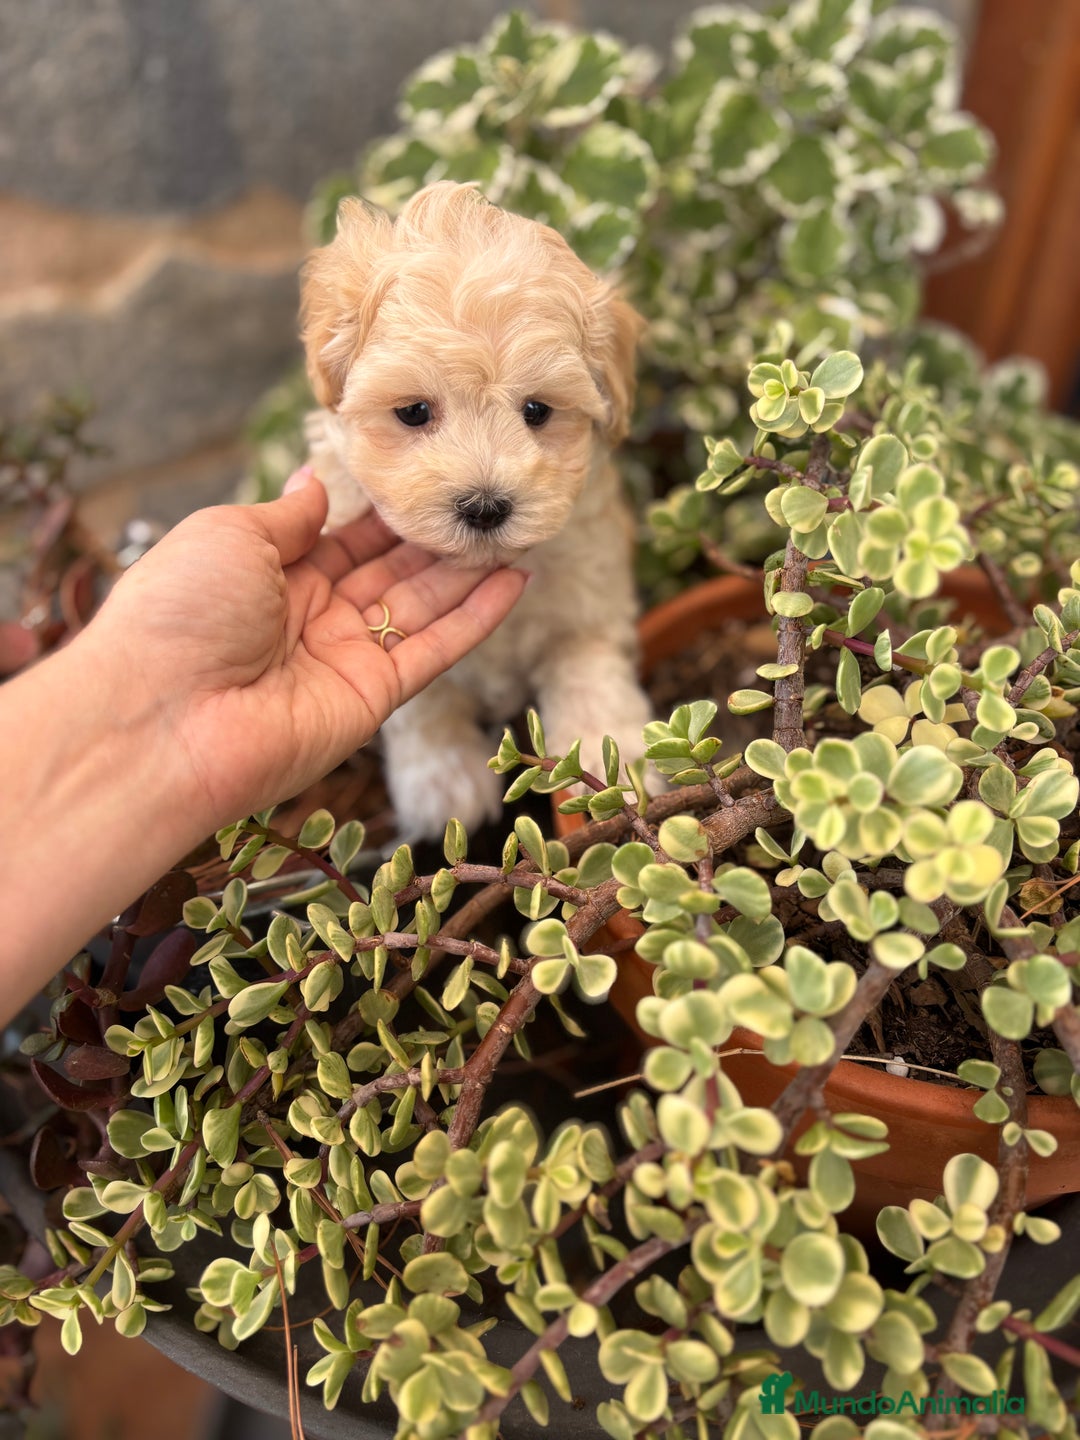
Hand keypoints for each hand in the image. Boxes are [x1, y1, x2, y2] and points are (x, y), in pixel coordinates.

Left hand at [92, 468, 526, 832]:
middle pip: (390, 571)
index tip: (432, 476)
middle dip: (436, 538)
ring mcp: (344, 658)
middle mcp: (311, 617)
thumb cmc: (177, 613)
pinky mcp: (373, 697)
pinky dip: (478, 617)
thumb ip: (285, 516)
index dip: (387, 511)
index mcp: (269, 576)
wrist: (161, 718)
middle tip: (486, 500)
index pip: (343, 538)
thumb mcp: (228, 536)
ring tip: (514, 529)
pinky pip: (435, 650)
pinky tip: (516, 580)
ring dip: (468, 572)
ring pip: (422, 607)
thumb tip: (316, 480)